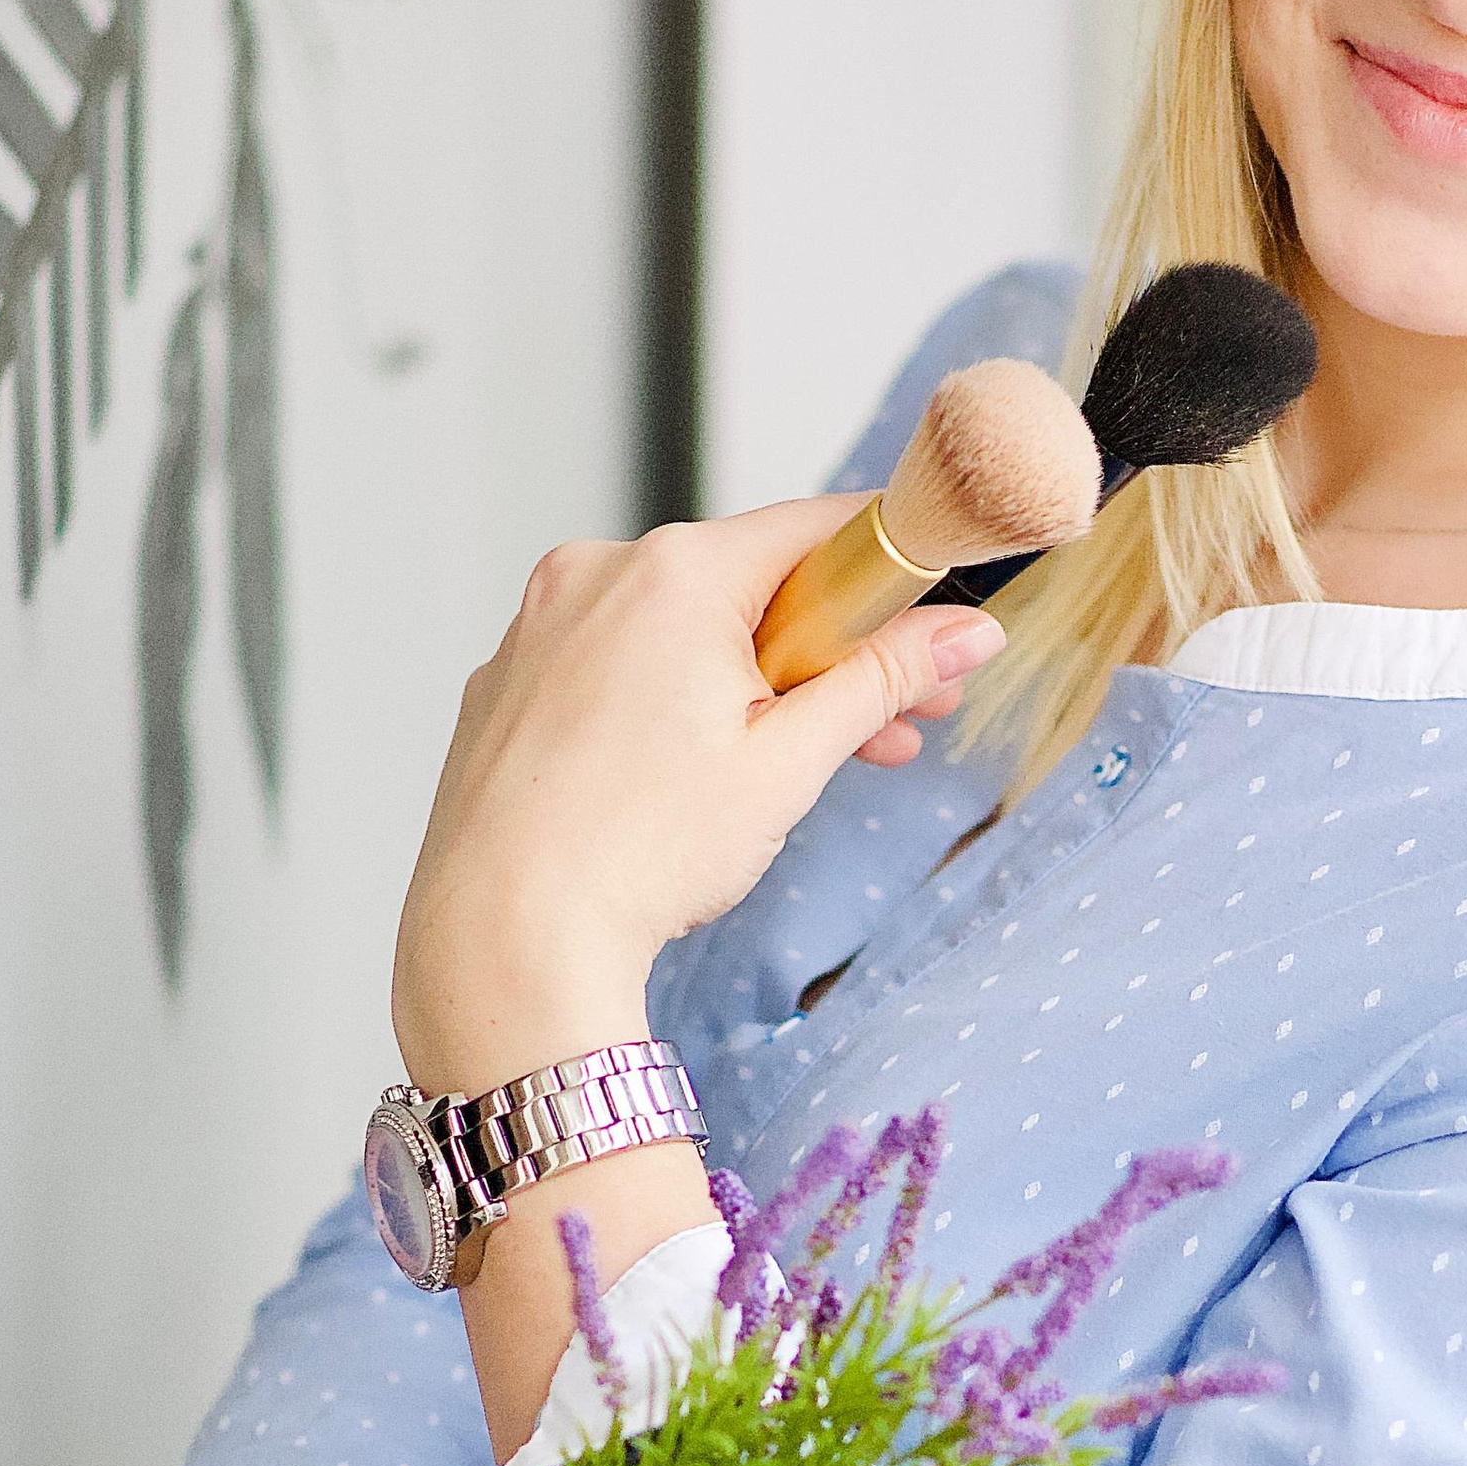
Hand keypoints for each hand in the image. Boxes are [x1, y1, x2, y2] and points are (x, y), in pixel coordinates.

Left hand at [393, 500, 1005, 1097]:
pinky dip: (670, 703)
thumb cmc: (637, 853)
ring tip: (809, 767)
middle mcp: (596, 575)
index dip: (890, 574)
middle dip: (832, 652)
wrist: (501, 937)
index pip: (817, 528)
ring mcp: (541, 628)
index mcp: (674, 571)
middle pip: (750, 584)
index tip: (932, 622)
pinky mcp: (509, 683)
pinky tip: (699, 777)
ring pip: (680, 632)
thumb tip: (965, 630)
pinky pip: (615, 667)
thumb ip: (884, 679)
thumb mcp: (791, 760)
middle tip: (900, 719)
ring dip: (755, 685)